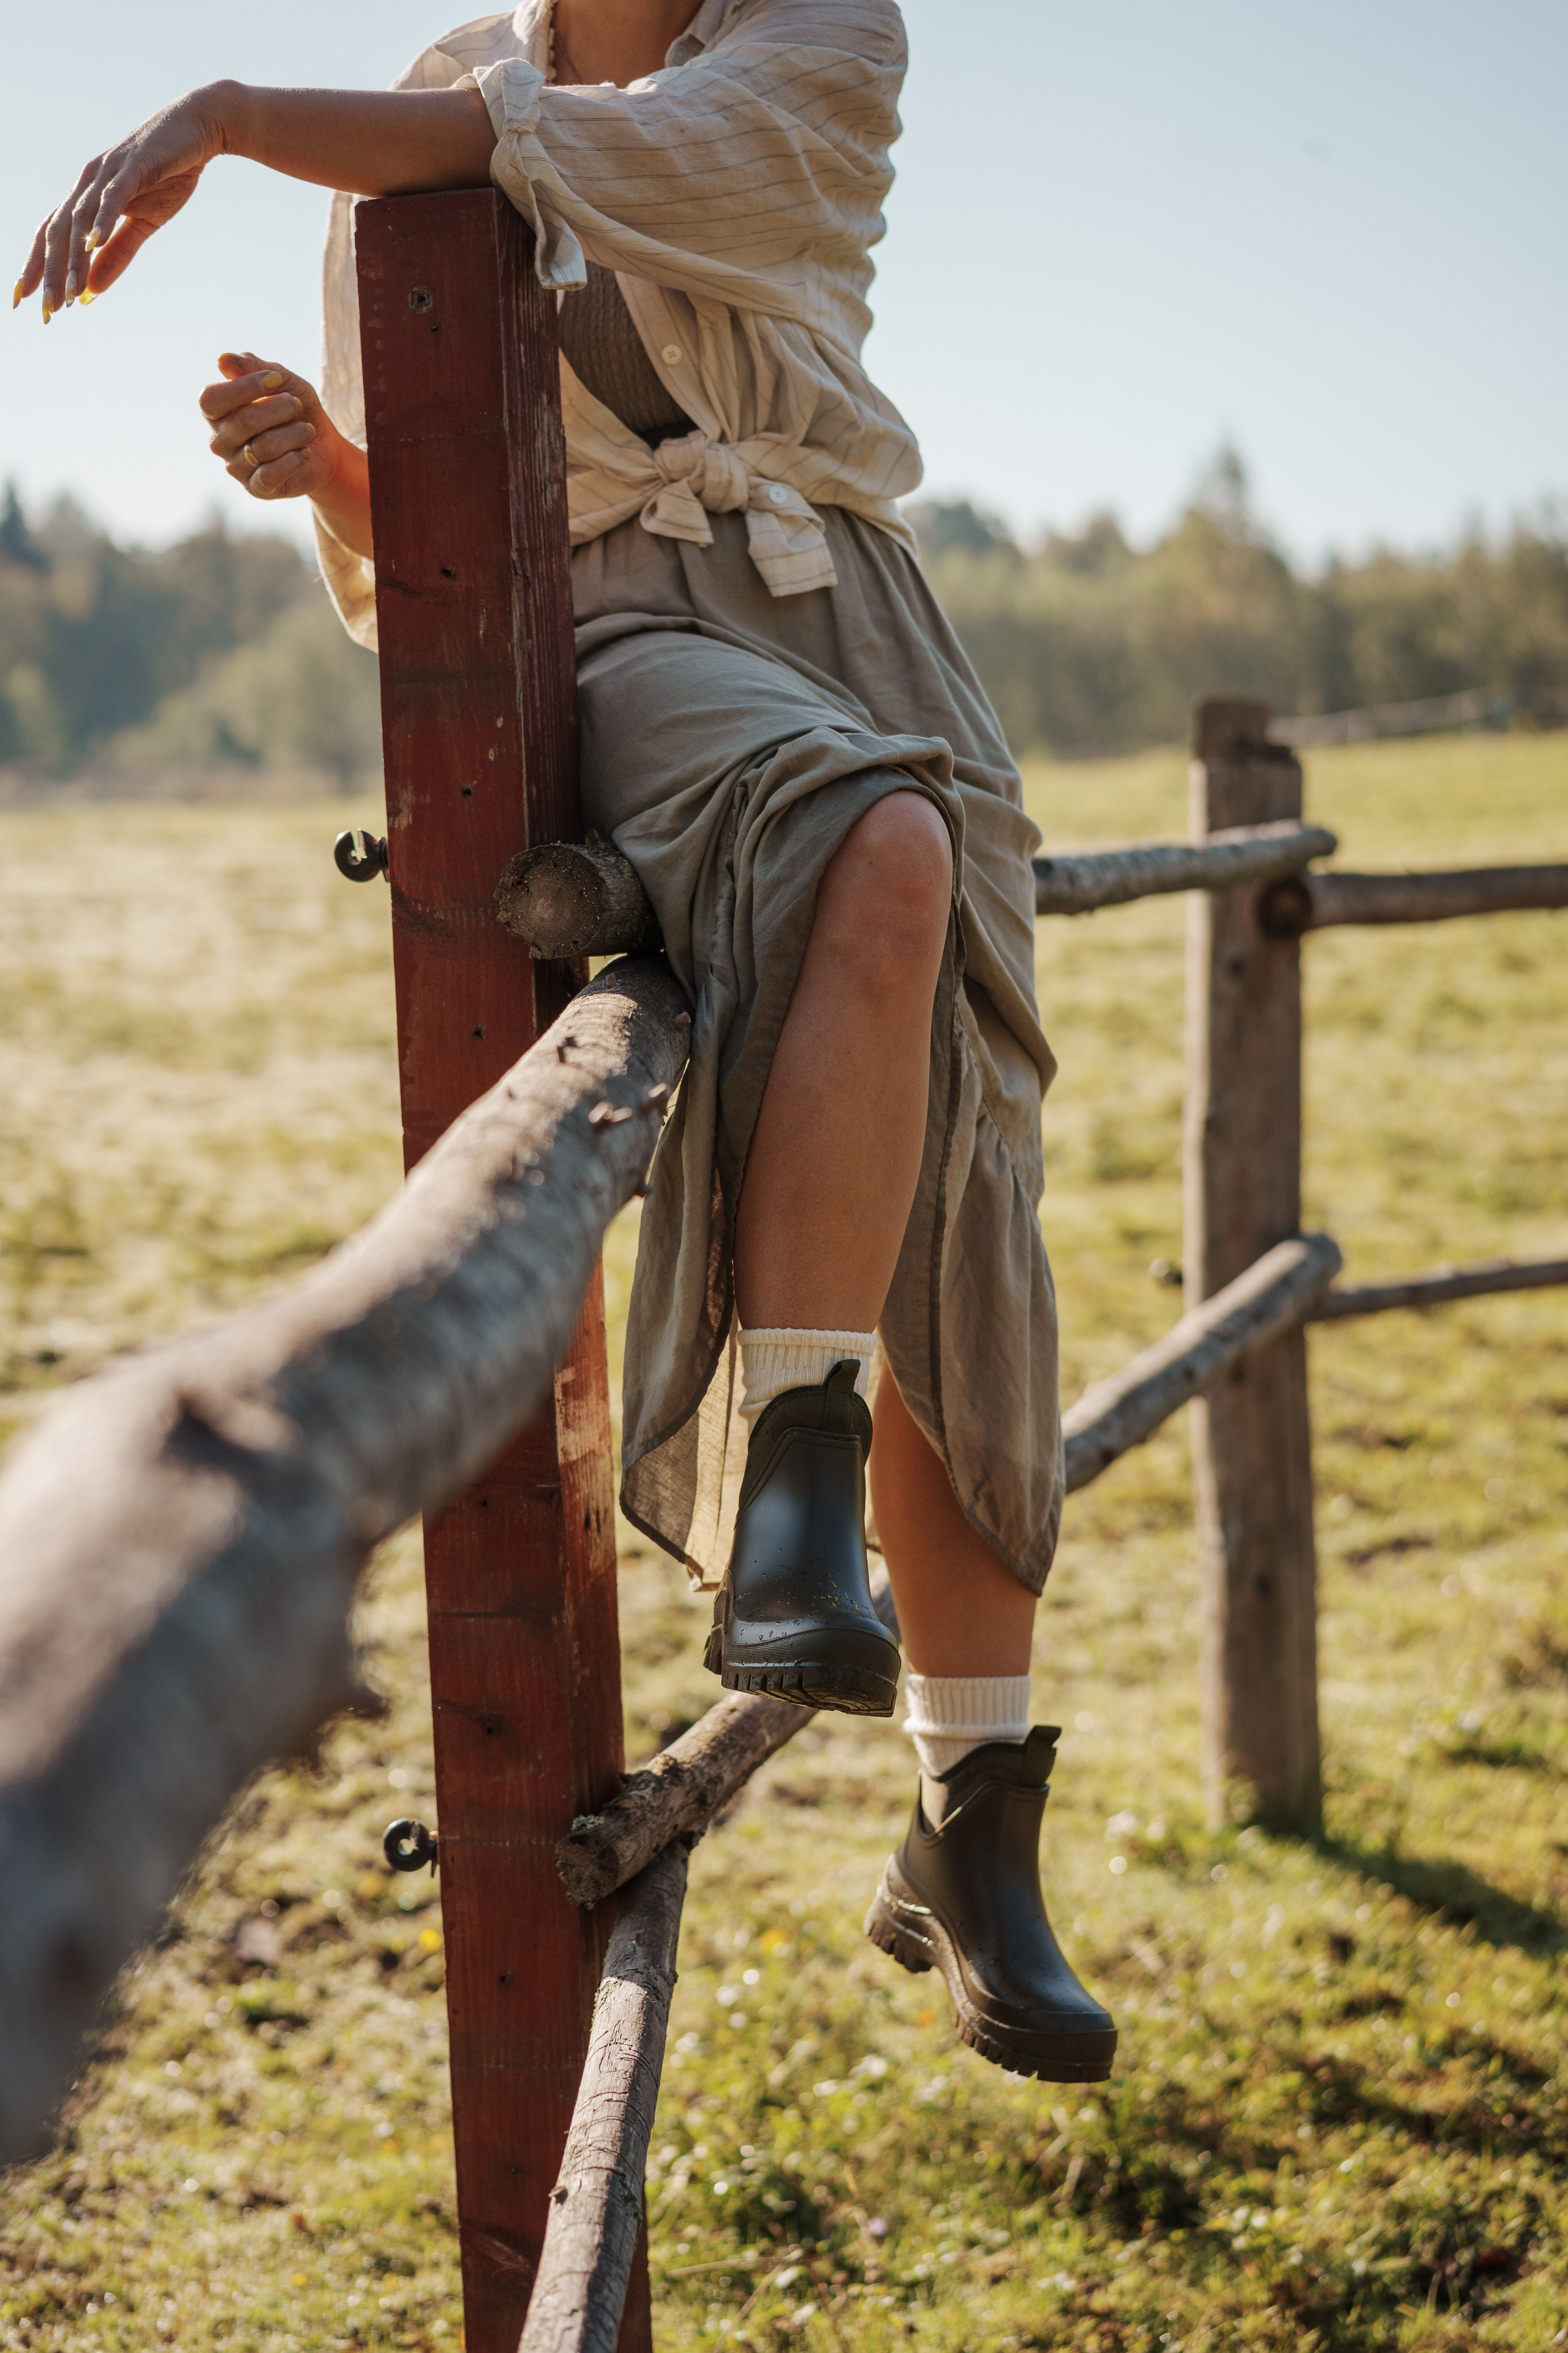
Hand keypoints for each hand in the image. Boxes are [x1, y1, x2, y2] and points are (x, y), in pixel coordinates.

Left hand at [14, 84, 231, 320]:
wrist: (199, 129)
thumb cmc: (169, 175)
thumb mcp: (144, 224)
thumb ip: (116, 255)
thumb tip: (90, 293)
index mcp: (86, 197)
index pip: (52, 235)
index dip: (37, 267)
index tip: (26, 301)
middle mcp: (88, 183)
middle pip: (58, 231)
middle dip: (49, 272)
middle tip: (46, 309)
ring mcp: (108, 172)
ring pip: (80, 219)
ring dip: (74, 258)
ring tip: (70, 291)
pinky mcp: (133, 165)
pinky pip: (113, 196)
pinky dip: (102, 220)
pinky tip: (93, 244)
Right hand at [200, 352, 344, 504]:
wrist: (324, 446)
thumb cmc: (296, 408)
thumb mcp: (281, 380)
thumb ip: (253, 367)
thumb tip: (222, 360)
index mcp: (216, 413)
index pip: (211, 399)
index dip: (244, 386)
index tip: (275, 378)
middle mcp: (220, 441)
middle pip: (244, 420)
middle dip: (279, 408)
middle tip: (296, 404)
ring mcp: (236, 467)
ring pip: (264, 446)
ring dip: (295, 433)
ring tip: (307, 430)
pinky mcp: (257, 489)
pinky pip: (271, 473)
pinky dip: (295, 459)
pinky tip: (304, 452)